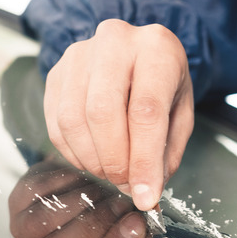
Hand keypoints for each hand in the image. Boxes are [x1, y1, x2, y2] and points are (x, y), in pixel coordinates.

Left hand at [8, 158, 150, 237]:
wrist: (88, 196)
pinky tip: (83, 174)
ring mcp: (24, 236)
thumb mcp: (130, 234)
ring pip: (40, 223)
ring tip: (104, 187)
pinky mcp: (16, 204)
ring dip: (78, 201)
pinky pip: (34, 193)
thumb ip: (139, 234)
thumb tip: (142, 223)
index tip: (136, 222)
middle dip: (95, 223)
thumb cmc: (112, 221)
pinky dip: (61, 180)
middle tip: (121, 202)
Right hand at [44, 19, 193, 210]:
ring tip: (111, 171)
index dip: (143, 160)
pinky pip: (56, 122)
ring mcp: (80, 54)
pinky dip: (73, 152)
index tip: (145, 195)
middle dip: (113, 160)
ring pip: (73, 119)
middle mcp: (115, 41)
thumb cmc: (164, 86)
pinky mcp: (57, 72)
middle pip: (102, 112)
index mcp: (157, 49)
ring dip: (91, 159)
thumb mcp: (181, 115)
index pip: (145, 111)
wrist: (139, 54)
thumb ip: (165, 153)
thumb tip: (145, 193)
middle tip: (125, 182)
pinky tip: (92, 158)